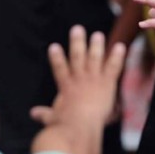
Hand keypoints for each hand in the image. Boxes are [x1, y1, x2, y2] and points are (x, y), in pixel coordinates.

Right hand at [30, 25, 125, 153]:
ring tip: (97, 34)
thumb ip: (45, 114)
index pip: (59, 69)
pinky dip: (117, 56)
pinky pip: (113, 67)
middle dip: (77, 42)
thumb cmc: (65, 124)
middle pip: (77, 57)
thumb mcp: (52, 118)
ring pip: (94, 58)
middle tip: (77, 29)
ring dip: (96, 45)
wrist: (79, 124)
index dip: (56, 57)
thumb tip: (33, 113)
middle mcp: (79, 79)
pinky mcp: (106, 82)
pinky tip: (120, 46)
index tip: (54, 46)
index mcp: (66, 87)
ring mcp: (93, 78)